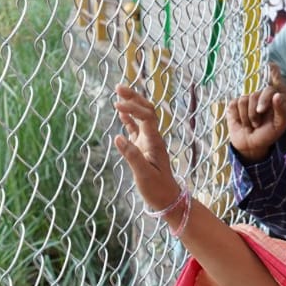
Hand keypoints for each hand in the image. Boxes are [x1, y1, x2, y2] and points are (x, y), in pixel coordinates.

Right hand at [112, 84, 179, 210]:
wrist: (168, 199)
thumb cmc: (157, 189)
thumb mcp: (143, 174)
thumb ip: (131, 155)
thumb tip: (117, 137)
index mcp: (154, 141)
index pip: (146, 116)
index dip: (133, 108)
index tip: (117, 105)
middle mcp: (152, 138)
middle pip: (146, 110)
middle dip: (134, 97)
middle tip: (118, 87)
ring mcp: (148, 141)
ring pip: (141, 116)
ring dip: (132, 103)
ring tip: (118, 92)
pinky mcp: (143, 147)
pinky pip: (136, 128)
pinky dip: (129, 118)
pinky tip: (120, 112)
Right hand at [225, 65, 285, 161]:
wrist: (250, 146)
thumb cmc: (266, 135)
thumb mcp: (278, 126)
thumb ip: (282, 111)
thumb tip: (277, 95)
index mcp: (272, 100)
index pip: (268, 90)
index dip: (264, 99)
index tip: (261, 111)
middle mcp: (259, 97)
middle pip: (254, 95)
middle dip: (254, 114)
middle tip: (256, 124)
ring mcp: (246, 100)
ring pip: (242, 101)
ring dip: (245, 117)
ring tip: (249, 124)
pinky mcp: (234, 105)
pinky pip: (233, 105)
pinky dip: (236, 116)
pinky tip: (240, 122)